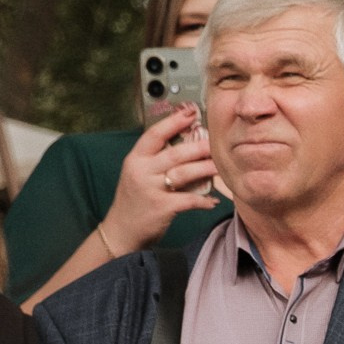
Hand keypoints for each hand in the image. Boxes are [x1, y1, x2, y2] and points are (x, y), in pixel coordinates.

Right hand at [102, 104, 221, 253]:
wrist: (122, 231)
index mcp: (136, 158)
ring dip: (206, 169)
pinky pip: (189, 200)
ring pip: (184, 173)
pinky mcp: (161, 207)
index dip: (174, 121)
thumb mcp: (138, 173)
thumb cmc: (135, 200)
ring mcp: (151, 189)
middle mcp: (142, 171)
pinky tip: (214, 200)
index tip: (191, 112)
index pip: (155, 134)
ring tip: (222, 167)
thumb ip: (156, 159)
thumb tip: (186, 142)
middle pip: (176, 153)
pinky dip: (204, 200)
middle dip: (200, 147)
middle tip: (218, 143)